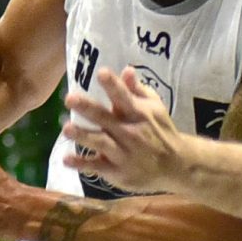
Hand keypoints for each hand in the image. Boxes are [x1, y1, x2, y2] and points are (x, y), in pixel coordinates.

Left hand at [64, 66, 187, 193]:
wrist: (175, 165)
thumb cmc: (159, 130)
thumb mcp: (154, 108)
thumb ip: (138, 90)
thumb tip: (126, 69)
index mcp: (139, 114)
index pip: (124, 97)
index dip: (113, 85)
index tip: (101, 72)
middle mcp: (130, 132)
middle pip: (106, 118)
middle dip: (87, 108)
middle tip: (70, 98)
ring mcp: (123, 153)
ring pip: (100, 142)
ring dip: (83, 135)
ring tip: (66, 129)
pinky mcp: (117, 171)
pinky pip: (96, 167)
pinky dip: (81, 164)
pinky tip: (66, 159)